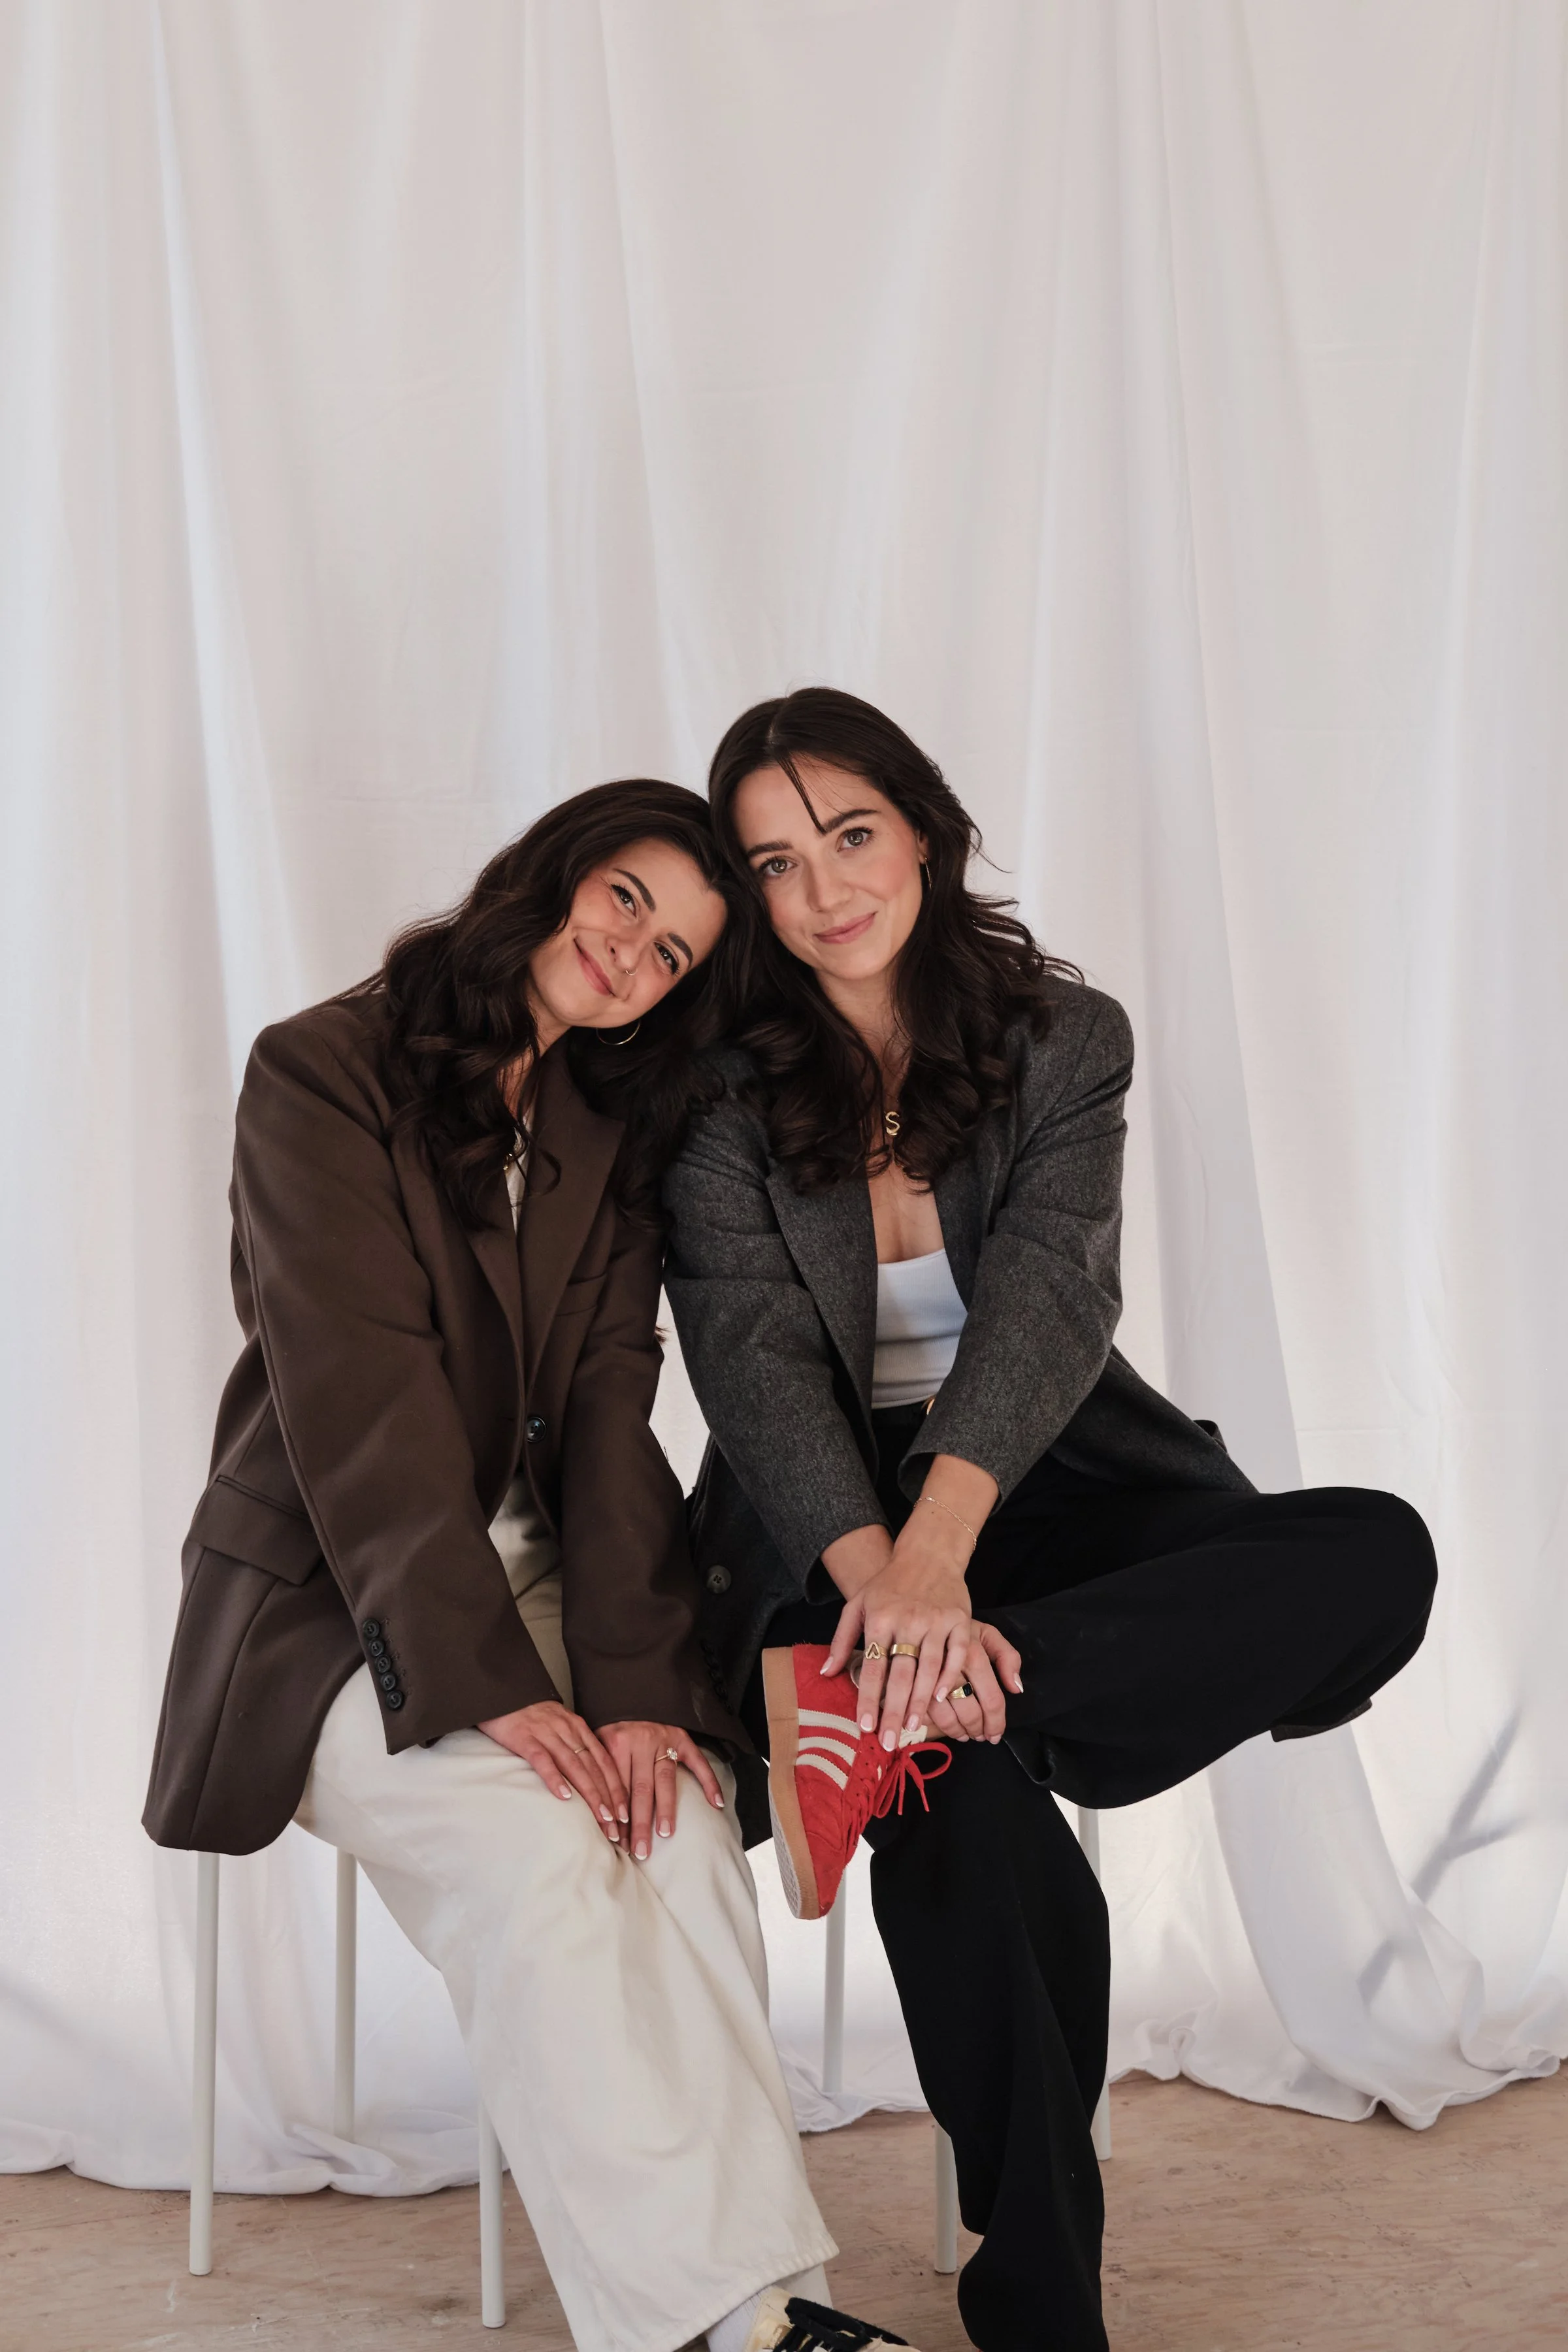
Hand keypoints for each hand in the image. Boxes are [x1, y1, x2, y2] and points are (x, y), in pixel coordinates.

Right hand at [478, 1700, 626, 1844]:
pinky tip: (564, 1797)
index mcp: (579, 1729)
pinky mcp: (525, 1739)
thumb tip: (591, 1779)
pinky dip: (555, 1778)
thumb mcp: (561, 1727)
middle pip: (594, 1768)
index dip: (617, 1788)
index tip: (625, 1813)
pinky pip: (543, 1760)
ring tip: (601, 1817)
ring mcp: (547, 1734)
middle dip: (608, 1799)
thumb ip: (575, 1747)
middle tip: (617, 1825)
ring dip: (590, 1794)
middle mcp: (568, 1731)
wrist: (504, 1693)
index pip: (604, 1762)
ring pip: (575, 1766)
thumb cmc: (533, 1716)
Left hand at [598, 1721, 725, 1859]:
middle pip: (639, 1789)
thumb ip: (599, 1771)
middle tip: (640, 1850)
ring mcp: (664, 1739)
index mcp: (616, 1743)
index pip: (617, 1787)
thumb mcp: (598, 1740)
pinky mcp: (683, 1737)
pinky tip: (716, 1803)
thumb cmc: (613, 1723)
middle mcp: (640, 1741)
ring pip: (664, 1780)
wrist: (632, 1689)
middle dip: (639, 1823)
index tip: (617, 1841)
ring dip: (665, 1809)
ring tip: (665, 1834)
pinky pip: (698, 1761)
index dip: (617, 1816)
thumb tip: (595, 1812)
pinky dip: (709, 1782)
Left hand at [823, 1494, 975, 1746]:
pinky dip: (949, 1677)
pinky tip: (941, 1699)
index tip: (865, 1726)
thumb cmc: (889, 1583)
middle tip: (890, 1741)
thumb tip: (826, 1673)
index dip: (868, 1698)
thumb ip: (842, 1639)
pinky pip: (956, 1654)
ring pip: (929, 1668)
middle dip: (895, 1711)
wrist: (928, 1553)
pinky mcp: (959, 1619)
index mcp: (879, 1618)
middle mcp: (907, 1620)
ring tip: (914, 1728)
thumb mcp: (859, 1604)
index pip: (871, 1666)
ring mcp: (936, 1620)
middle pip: (900, 1674)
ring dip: (922, 1701)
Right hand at [925, 1622, 1024, 1743]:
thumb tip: (1017, 1688)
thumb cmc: (956, 1629)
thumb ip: (1007, 1656)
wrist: (917, 1615)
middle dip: (978, 1730)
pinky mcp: (908, 1683)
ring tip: (965, 1734)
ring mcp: (927, 1676)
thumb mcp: (985, 1633)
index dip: (997, 1722)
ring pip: (948, 1718)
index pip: (992, 1699)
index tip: (996, 1734)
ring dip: (960, 1732)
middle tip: (981, 1736)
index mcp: (973, 1654)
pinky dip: (939, 1727)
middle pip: (971, 1712)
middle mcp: (951, 1666)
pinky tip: (948, 1727)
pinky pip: (927, 1715)